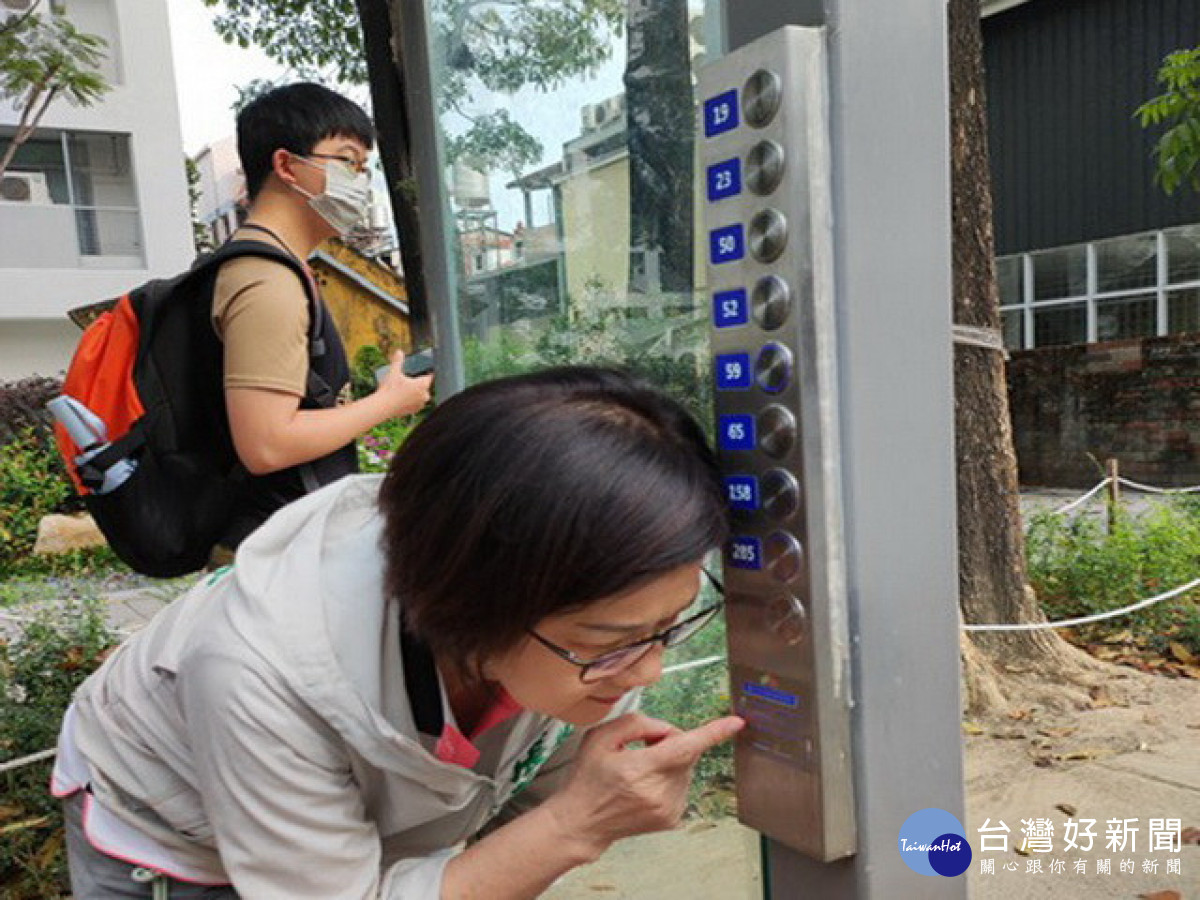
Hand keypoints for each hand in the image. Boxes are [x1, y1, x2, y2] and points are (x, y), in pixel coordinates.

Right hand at [374, 350, 432, 416]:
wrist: (383, 407)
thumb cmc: (389, 389)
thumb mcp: (393, 372)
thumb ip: (397, 361)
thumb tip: (399, 351)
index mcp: (422, 385)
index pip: (429, 377)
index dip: (427, 372)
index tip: (426, 370)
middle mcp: (424, 395)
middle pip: (425, 386)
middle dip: (419, 383)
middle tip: (411, 379)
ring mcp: (420, 404)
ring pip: (421, 396)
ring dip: (417, 392)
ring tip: (407, 388)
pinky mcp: (414, 411)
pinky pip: (416, 403)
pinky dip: (412, 400)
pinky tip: (406, 398)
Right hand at [545, 713, 743, 859]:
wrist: (582, 821)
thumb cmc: (588, 780)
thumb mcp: (600, 738)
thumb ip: (636, 724)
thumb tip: (665, 729)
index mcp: (638, 769)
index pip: (684, 747)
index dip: (713, 733)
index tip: (735, 723)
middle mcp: (656, 793)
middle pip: (686, 753)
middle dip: (671, 742)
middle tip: (644, 748)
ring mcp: (667, 808)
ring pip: (688, 769)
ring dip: (672, 761)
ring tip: (641, 770)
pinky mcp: (672, 818)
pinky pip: (683, 785)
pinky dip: (671, 778)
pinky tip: (647, 785)